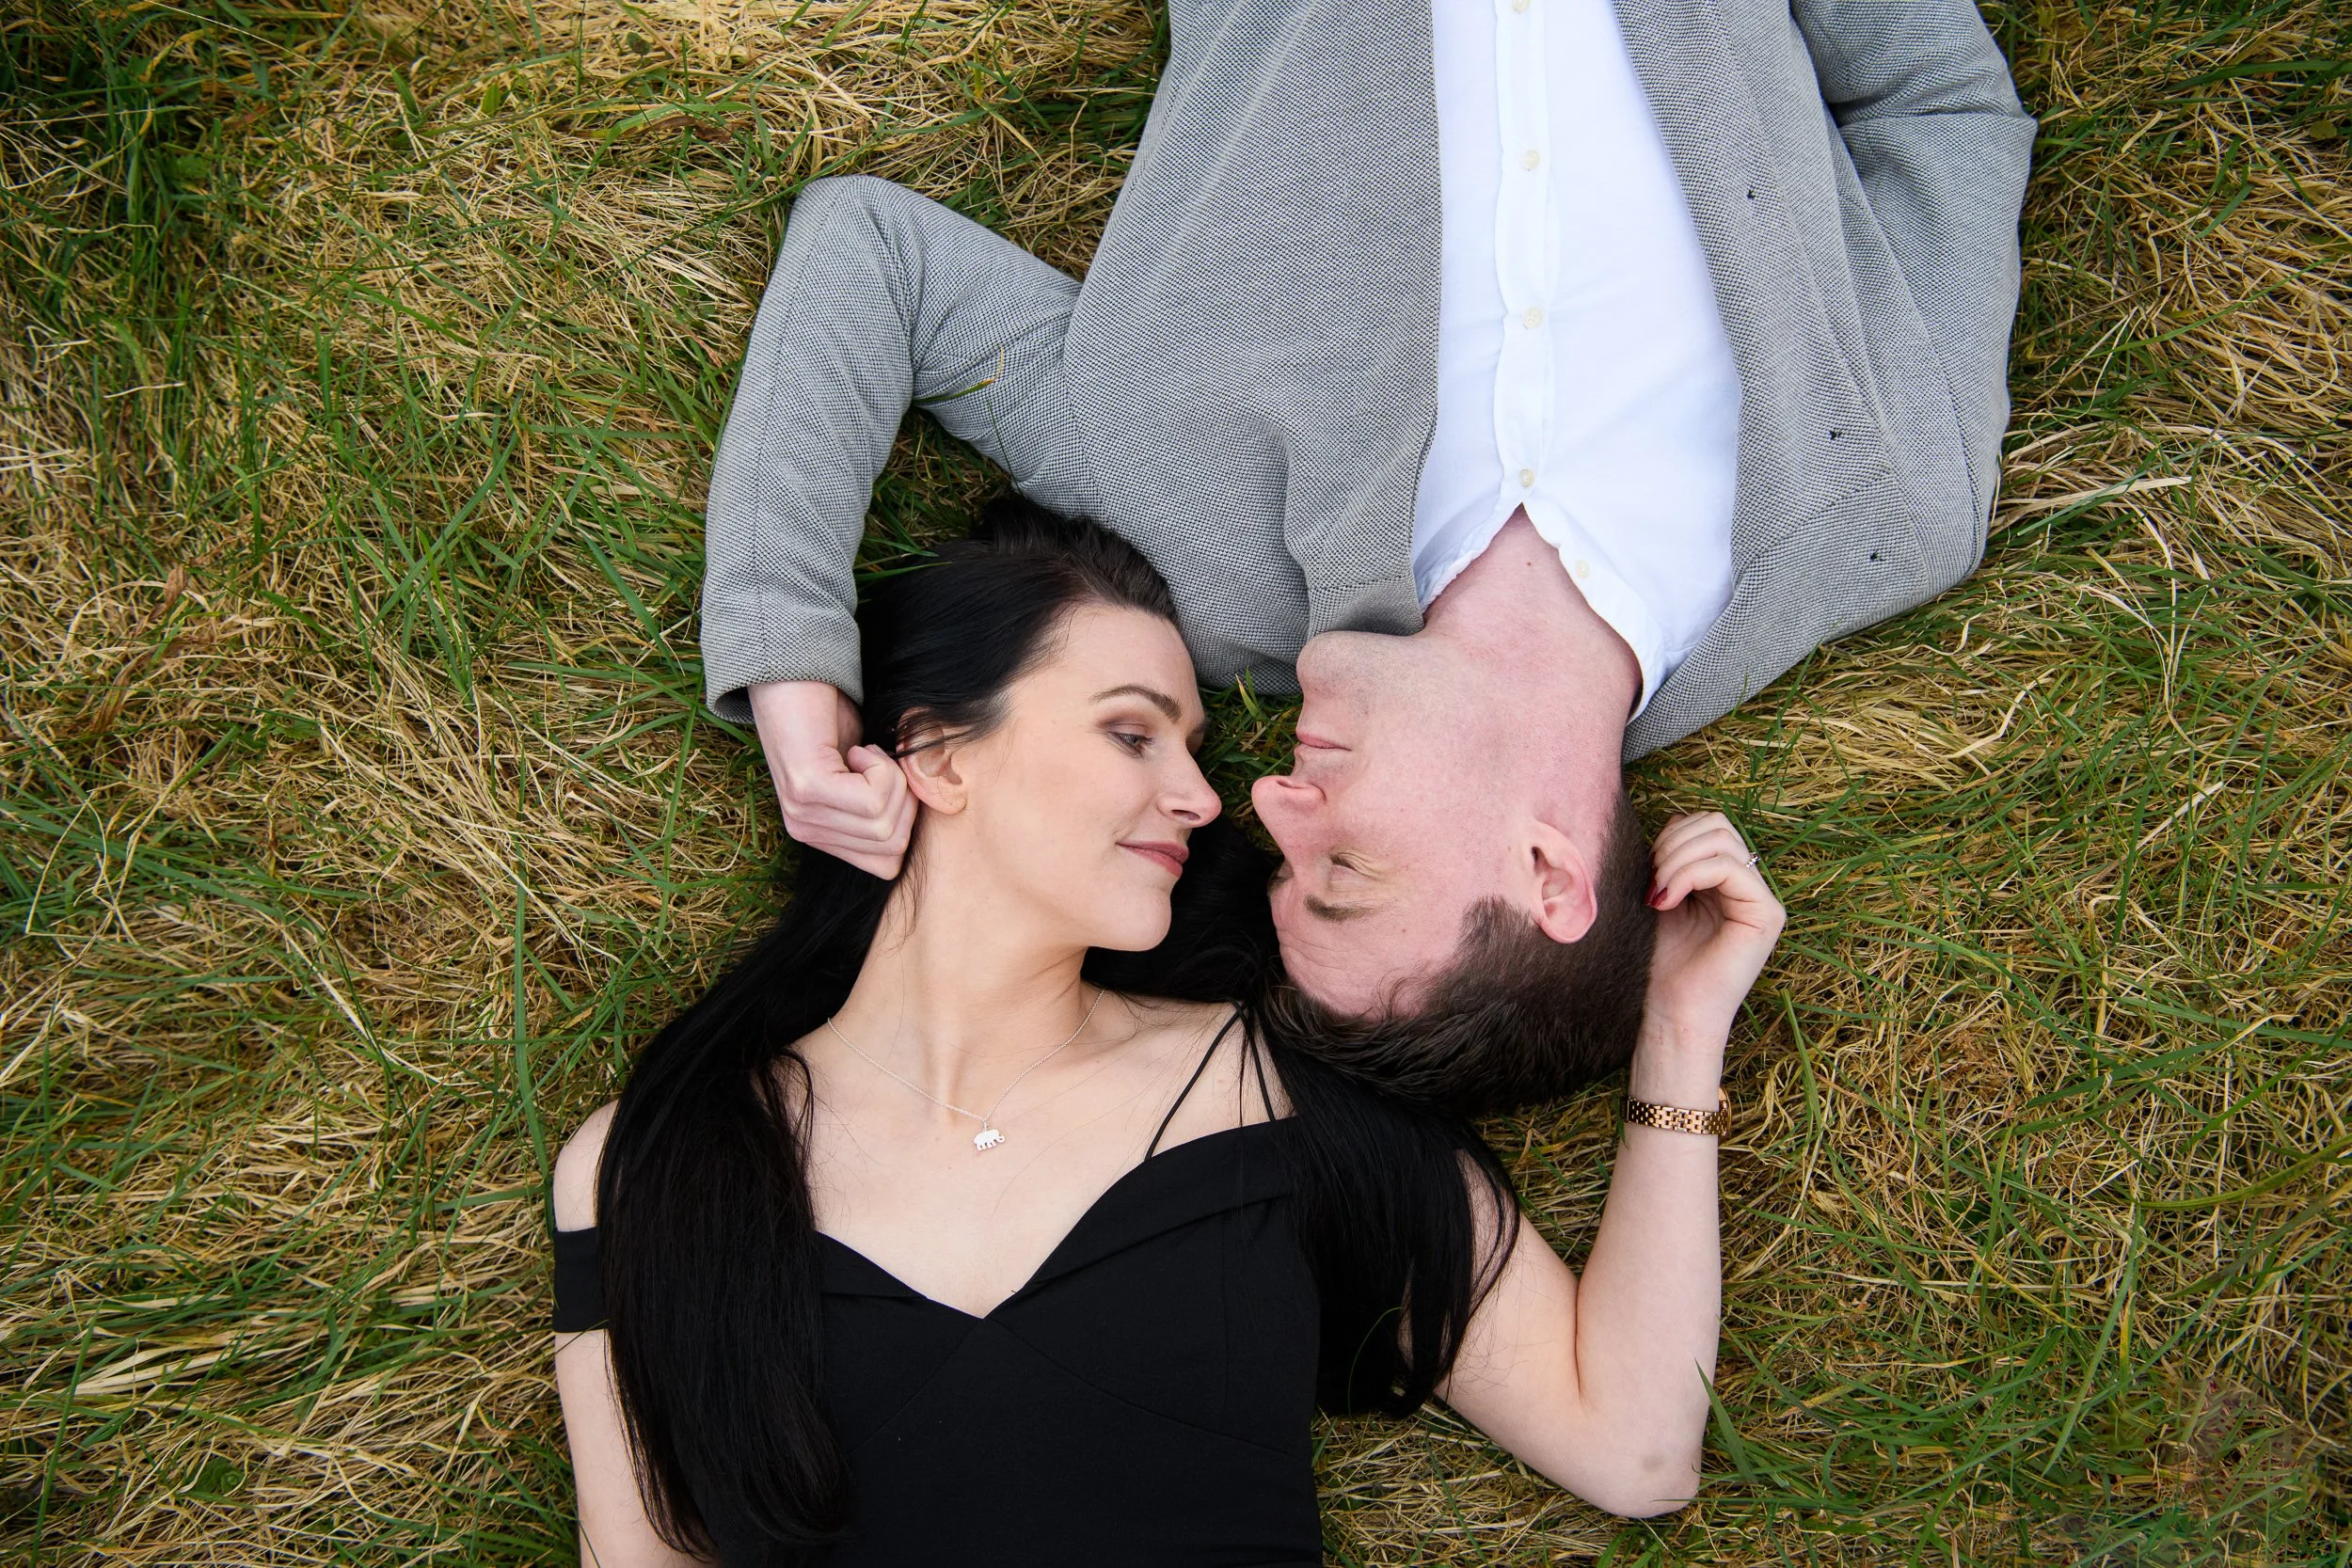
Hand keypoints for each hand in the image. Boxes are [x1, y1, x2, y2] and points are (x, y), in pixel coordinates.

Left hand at [747, 681, 912, 878]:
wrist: (788, 675)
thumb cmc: (829, 715)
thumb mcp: (864, 770)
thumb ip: (886, 801)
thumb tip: (942, 810)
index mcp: (819, 834)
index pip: (886, 865)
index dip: (905, 822)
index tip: (888, 780)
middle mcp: (805, 830)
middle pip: (892, 847)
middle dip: (905, 800)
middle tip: (881, 762)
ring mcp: (802, 813)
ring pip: (885, 826)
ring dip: (892, 780)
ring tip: (867, 752)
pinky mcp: (807, 789)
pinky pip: (873, 800)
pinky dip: (881, 768)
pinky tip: (857, 748)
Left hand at [1640, 813, 1784, 1052]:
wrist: (1669, 1012)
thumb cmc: (1658, 961)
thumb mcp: (1657, 896)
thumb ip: (1668, 860)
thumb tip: (1669, 820)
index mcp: (1723, 879)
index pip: (1704, 825)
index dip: (1669, 836)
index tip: (1644, 871)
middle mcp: (1748, 885)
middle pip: (1716, 823)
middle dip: (1673, 843)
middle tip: (1651, 881)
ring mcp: (1762, 899)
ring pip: (1722, 838)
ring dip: (1678, 858)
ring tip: (1657, 892)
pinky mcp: (1767, 914)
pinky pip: (1730, 867)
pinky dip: (1690, 874)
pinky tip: (1667, 901)